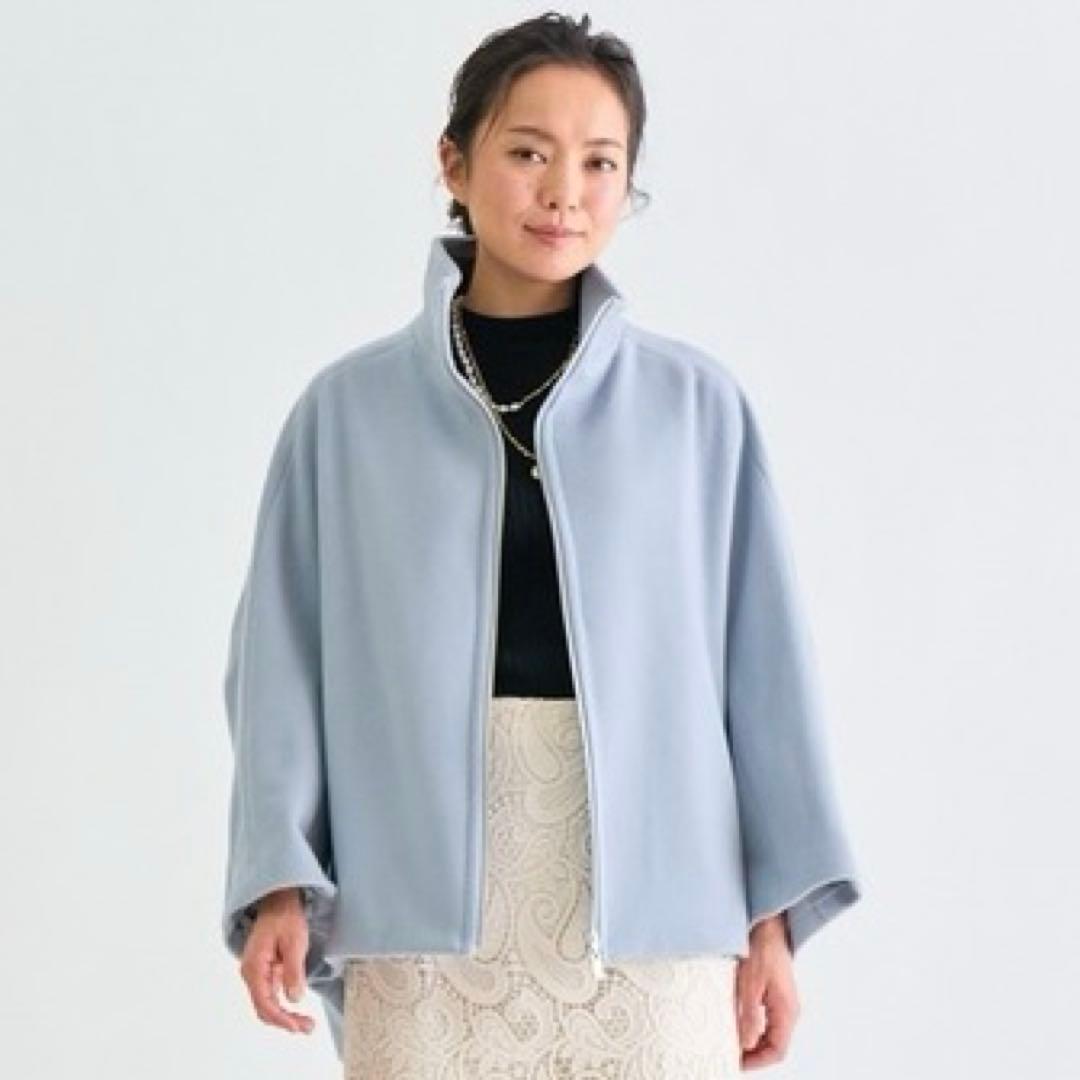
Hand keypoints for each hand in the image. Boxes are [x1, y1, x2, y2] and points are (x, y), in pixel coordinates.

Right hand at [238, 888, 315, 1035]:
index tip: (298, 1027)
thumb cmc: (285, 917)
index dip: (281, 1018)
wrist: (278, 901)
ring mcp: (256, 974)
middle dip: (285, 1021)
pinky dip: (283, 1004)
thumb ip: (293, 971)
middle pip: (264, 1008)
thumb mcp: (295, 942)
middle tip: (308, 1028)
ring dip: (285, 1015)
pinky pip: (270, 994)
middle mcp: (250, 974)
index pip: (264, 1003)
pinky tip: (297, 1010)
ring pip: (267, 1003)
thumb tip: (294, 999)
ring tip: (306, 1024)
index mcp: (254, 967)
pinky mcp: (264, 972)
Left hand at [736, 914, 799, 1069]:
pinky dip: (753, 1028)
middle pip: (774, 1045)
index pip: (778, 1050)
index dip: (758, 1062)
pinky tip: (737, 1023)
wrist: (768, 926)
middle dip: (754, 1055)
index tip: (738, 1064)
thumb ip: (750, 1015)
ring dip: (753, 1041)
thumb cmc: (761, 949)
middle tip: (730, 1055)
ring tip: (730, 1042)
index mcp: (787, 1011)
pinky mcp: (775, 995)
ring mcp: (783, 1003)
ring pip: (770, 1034)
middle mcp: (788, 1010)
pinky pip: (767, 1020)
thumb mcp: (750, 983)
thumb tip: (747, 1044)